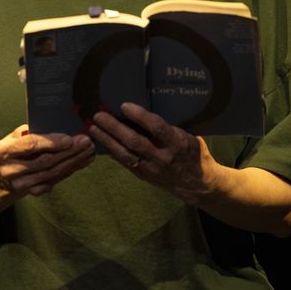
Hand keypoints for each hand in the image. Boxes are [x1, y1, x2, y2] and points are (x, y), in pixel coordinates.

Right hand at [0, 125, 94, 195]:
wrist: (3, 171)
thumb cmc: (14, 147)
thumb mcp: (17, 135)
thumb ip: (33, 131)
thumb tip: (60, 126)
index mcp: (3, 150)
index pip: (30, 145)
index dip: (51, 142)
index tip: (69, 139)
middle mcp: (9, 169)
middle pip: (44, 161)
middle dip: (68, 151)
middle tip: (86, 142)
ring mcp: (20, 183)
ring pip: (52, 173)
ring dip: (73, 161)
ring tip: (88, 151)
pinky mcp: (31, 192)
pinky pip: (54, 181)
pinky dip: (69, 171)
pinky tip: (81, 162)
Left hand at [89, 102, 220, 205]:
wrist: (197, 184)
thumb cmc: (192, 152)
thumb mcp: (189, 137)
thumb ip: (170, 127)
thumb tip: (146, 108)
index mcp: (178, 143)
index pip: (157, 128)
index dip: (140, 116)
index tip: (124, 106)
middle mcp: (163, 156)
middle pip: (135, 141)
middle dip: (114, 128)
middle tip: (99, 116)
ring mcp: (152, 168)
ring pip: (126, 154)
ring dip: (107, 140)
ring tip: (93, 128)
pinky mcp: (143, 176)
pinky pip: (124, 162)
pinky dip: (111, 151)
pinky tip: (100, 142)